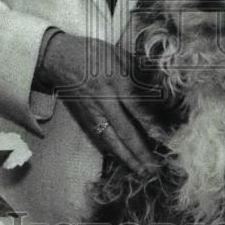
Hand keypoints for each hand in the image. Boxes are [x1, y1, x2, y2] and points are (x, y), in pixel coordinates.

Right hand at [34, 32, 155, 172]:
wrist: (59, 57)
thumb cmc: (93, 52)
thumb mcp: (118, 53)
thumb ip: (138, 71)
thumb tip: (160, 87)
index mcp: (115, 79)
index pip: (136, 106)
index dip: (151, 124)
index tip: (165, 139)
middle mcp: (104, 98)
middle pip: (124, 129)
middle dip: (140, 151)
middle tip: (155, 168)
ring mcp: (92, 111)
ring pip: (111, 139)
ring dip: (127, 157)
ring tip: (142, 172)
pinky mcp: (84, 117)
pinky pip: (100, 137)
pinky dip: (113, 151)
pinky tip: (124, 161)